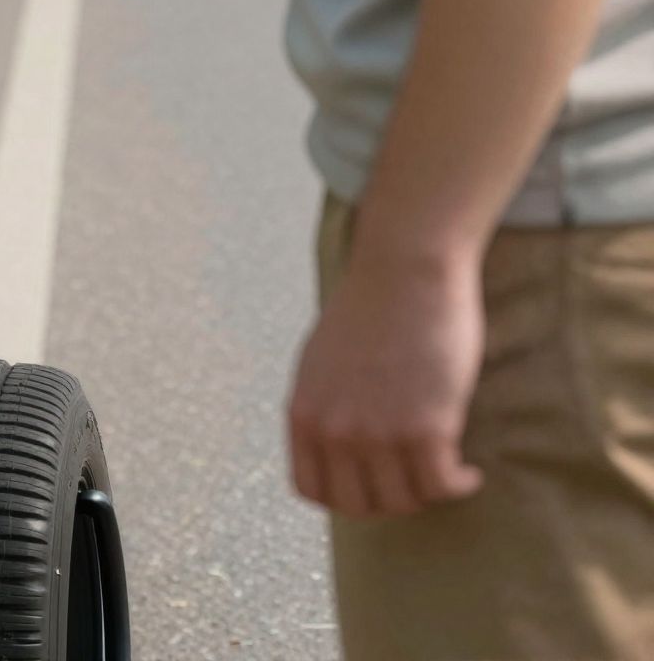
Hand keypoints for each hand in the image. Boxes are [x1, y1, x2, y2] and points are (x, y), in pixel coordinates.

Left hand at [287, 246, 485, 517]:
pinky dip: (459, 485)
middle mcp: (334, 429)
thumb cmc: (371, 306)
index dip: (347, 495)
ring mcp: (378, 433)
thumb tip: (335, 450)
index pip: (313, 490)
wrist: (405, 266)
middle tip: (416, 480)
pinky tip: (469, 472)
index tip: (375, 485)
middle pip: (360, 505)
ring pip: (403, 501)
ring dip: (426, 492)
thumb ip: (324, 406)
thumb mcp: (322, 359)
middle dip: (390, 498)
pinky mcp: (425, 428)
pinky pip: (442, 486)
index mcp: (304, 411)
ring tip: (443, 469)